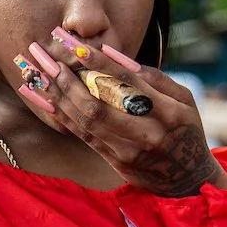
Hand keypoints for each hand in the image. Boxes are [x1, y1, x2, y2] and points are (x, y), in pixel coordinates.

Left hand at [14, 29, 226, 197]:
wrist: (188, 178)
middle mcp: (147, 134)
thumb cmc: (186, 130)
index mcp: (168, 113)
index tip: (76, 48)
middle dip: (68, 80)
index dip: (100, 64)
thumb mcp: (183, 99)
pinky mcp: (116, 162)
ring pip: (85, 121)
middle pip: (98, 105)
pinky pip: (83, 136)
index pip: (128, 83)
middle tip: (47, 59)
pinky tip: (45, 99)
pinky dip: (61, 116)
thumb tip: (114, 55)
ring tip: (39, 74)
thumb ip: (152, 77)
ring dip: (58, 96)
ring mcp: (129, 151)